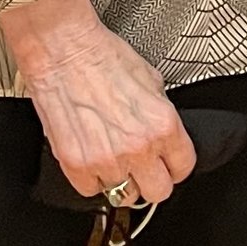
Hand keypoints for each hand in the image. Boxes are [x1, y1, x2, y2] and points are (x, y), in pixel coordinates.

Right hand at [0, 0, 194, 203]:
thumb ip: (161, 115)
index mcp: (163, 125)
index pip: (183, 168)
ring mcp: (106, 160)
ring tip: (111, 156)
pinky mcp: (75, 165)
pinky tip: (90, 156)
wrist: (63, 50)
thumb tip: (162, 133)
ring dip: (119, 179)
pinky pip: (90, 190)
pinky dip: (90, 178)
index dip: (174, 165)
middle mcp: (138, 147)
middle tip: (141, 167)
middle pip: (158, 192)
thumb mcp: (152, 81)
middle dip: (151, 180)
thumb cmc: (102, 57)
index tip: (166, 164)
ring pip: (123, 195)